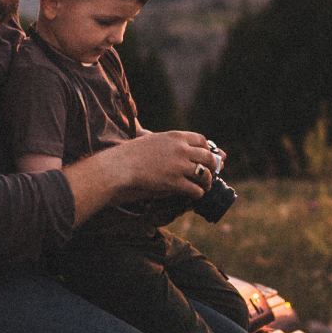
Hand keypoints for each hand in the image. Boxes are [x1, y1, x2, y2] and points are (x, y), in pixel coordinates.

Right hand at [61, 131, 215, 222]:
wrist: (119, 167)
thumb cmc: (130, 154)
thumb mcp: (151, 139)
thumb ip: (166, 142)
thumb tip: (176, 146)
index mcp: (175, 136)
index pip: (202, 140)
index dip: (207, 150)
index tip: (207, 156)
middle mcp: (181, 149)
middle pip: (208, 157)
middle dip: (212, 167)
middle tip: (210, 174)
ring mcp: (179, 166)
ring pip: (205, 174)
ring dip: (207, 182)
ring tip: (205, 186)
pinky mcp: (175, 182)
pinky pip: (195, 189)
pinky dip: (198, 194)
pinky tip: (195, 195)